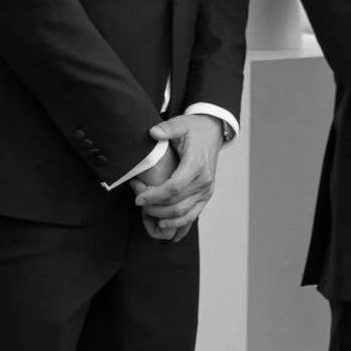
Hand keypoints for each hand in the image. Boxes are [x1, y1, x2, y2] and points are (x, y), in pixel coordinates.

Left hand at [134, 115, 225, 239]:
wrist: (212, 134)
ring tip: (146, 213)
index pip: (175, 187)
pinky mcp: (206, 196)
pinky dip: (178, 224)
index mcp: (197, 164)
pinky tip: (163, 225)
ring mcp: (206, 191)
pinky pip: (192, 215)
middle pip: (177, 204)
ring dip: (164, 218)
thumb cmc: (194, 130)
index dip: (155, 195)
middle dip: (155, 207)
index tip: (138, 197)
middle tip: (138, 201)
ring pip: (184, 214)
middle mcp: (204, 181)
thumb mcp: (181, 124)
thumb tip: (153, 132)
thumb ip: (167, 129)